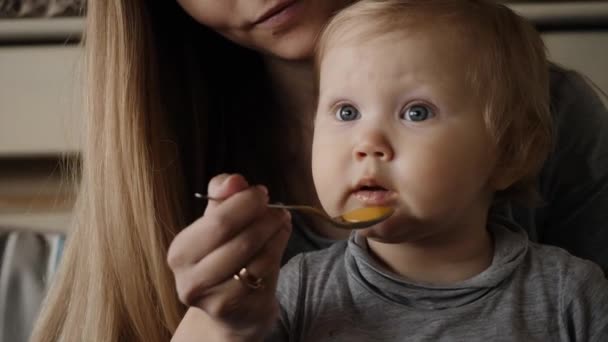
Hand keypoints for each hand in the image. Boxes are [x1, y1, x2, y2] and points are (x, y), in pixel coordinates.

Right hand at [167, 174, 291, 339]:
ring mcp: (214, 297)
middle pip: (236, 238)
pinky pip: (266, 269)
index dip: (244, 202)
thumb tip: (234, 180)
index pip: (217, 221)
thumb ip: (223, 196)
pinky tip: (278, 241)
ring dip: (274, 231)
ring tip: (280, 221)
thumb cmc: (225, 256)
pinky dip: (277, 249)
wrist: (236, 309)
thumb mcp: (217, 224)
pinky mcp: (239, 307)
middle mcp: (190, 278)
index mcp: (181, 251)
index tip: (261, 192)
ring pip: (255, 253)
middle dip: (262, 216)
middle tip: (277, 207)